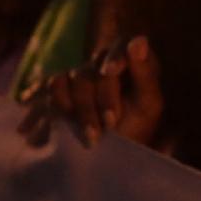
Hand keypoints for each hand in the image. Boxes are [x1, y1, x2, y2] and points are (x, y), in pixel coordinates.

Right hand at [16, 36, 165, 149]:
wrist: (108, 161)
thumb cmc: (135, 131)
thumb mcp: (148, 106)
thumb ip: (146, 73)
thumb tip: (138, 40)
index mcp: (130, 62)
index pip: (120, 47)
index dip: (114, 57)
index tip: (110, 71)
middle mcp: (103, 64)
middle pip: (94, 68)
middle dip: (101, 98)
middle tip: (109, 124)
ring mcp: (79, 77)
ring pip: (72, 78)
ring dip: (81, 108)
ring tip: (91, 136)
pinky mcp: (59, 90)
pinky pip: (52, 86)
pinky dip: (56, 104)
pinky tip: (58, 122)